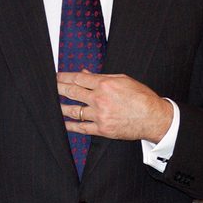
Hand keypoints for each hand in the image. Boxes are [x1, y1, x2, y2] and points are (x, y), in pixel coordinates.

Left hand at [58, 70, 172, 143]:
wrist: (153, 118)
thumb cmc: (142, 98)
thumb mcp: (123, 80)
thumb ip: (102, 77)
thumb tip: (85, 74)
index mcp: (105, 84)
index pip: (78, 78)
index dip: (64, 76)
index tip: (57, 76)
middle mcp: (99, 99)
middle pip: (72, 92)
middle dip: (58, 88)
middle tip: (49, 87)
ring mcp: (99, 115)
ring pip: (74, 111)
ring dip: (62, 107)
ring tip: (54, 105)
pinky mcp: (102, 129)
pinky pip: (82, 128)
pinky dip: (71, 126)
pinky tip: (64, 123)